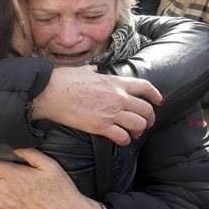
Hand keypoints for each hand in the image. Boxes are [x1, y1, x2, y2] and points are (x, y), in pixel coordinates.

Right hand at [33, 65, 162, 145]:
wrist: (49, 93)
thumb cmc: (63, 79)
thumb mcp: (83, 70)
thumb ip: (93, 70)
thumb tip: (95, 69)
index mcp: (114, 82)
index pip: (144, 87)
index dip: (155, 95)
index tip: (158, 101)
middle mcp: (117, 97)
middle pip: (146, 109)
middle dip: (149, 118)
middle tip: (146, 123)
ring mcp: (110, 113)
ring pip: (138, 124)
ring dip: (139, 130)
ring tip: (134, 133)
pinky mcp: (101, 127)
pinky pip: (122, 137)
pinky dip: (125, 140)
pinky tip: (122, 140)